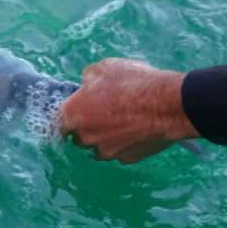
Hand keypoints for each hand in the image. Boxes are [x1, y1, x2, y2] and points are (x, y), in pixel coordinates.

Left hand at [58, 59, 197, 163]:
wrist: (167, 105)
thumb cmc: (133, 83)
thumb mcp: (104, 68)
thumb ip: (88, 78)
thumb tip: (86, 84)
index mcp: (72, 114)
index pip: (59, 121)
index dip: (71, 114)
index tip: (80, 110)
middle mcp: (85, 137)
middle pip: (79, 135)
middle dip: (88, 125)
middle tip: (106, 111)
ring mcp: (105, 151)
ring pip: (99, 146)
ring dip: (107, 136)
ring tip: (125, 119)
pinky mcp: (125, 159)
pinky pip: (120, 151)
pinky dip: (126, 142)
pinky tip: (138, 128)